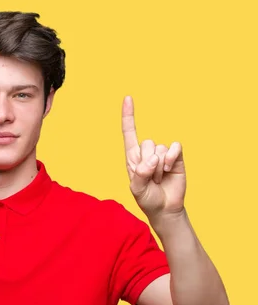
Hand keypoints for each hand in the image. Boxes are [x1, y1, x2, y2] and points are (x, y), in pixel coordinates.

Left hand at [121, 96, 185, 220]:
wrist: (165, 208)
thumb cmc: (147, 198)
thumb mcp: (137, 189)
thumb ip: (141, 174)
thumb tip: (152, 159)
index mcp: (132, 157)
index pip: (129, 132)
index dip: (129, 115)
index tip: (128, 97)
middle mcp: (146, 152)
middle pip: (146, 144)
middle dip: (148, 163)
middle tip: (151, 178)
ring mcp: (162, 153)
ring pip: (159, 148)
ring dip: (159, 167)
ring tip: (159, 178)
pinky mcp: (176, 157)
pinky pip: (174, 147)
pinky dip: (171, 158)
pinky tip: (169, 169)